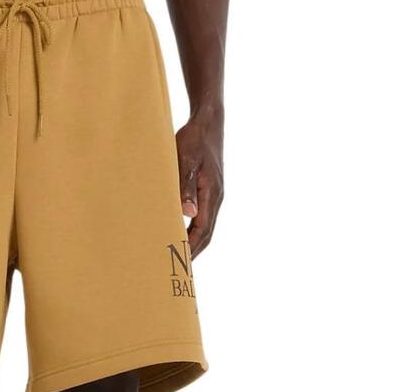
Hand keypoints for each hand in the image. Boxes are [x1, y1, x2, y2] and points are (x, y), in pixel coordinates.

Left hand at [176, 109, 223, 257]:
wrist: (208, 121)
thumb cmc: (194, 139)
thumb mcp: (186, 160)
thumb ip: (185, 186)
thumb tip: (187, 214)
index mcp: (212, 194)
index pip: (202, 231)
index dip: (191, 249)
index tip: (179, 264)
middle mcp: (215, 198)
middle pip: (205, 234)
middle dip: (193, 252)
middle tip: (177, 270)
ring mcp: (213, 195)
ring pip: (204, 226)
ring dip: (192, 242)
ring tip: (177, 257)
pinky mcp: (207, 190)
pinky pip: (201, 216)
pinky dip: (191, 229)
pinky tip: (178, 233)